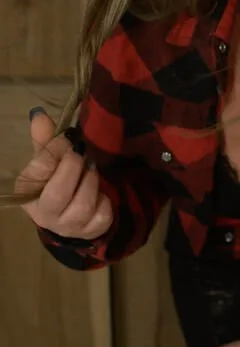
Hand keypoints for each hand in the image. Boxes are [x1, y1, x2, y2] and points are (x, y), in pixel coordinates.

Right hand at [16, 109, 112, 238]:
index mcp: (28, 194)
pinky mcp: (91, 232)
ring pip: (83, 204)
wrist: (68, 214)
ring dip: (91, 181)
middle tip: (81, 154)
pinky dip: (105, 200)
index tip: (67, 139)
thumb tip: (39, 115)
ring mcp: (69, 226)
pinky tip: (99, 192)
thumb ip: (45, 139)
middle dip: (73, 168)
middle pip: (59, 193)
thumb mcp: (47, 161)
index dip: (55, 151)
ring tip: (91, 169)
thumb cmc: (55, 182)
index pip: (39, 171)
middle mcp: (45, 215)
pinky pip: (103, 215)